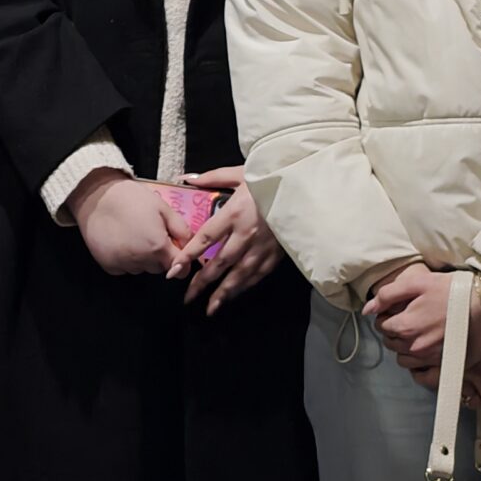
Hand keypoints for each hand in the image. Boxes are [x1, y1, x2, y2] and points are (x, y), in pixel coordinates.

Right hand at [68, 168, 188, 276]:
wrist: (95, 196)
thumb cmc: (131, 198)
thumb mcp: (162, 208)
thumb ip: (181, 229)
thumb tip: (190, 245)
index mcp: (158, 247)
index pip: (179, 270)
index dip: (181, 261)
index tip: (174, 249)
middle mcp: (141, 260)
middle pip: (160, 269)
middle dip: (160, 256)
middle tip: (151, 235)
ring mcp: (122, 264)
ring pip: (142, 269)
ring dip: (143, 258)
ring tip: (134, 237)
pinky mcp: (108, 265)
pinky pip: (124, 268)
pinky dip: (126, 259)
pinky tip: (121, 242)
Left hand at [165, 168, 284, 313]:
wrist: (307, 186)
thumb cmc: (271, 177)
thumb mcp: (240, 173)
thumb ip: (212, 178)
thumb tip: (186, 179)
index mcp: (234, 213)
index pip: (205, 239)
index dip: (188, 256)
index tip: (174, 271)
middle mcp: (247, 233)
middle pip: (220, 263)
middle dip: (202, 283)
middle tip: (187, 298)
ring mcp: (264, 246)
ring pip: (240, 274)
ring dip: (224, 292)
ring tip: (210, 307)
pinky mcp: (279, 252)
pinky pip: (260, 273)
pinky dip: (246, 286)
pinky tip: (235, 294)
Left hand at [365, 265, 480, 374]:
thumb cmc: (455, 290)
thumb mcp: (417, 283)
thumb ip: (387, 296)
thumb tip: (367, 309)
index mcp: (404, 327)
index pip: (381, 326)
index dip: (386, 316)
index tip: (398, 310)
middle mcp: (415, 347)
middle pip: (391, 343)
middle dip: (394, 331)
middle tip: (409, 318)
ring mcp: (432, 359)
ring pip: (404, 358)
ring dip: (405, 346)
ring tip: (419, 332)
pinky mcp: (448, 364)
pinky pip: (423, 368)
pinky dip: (421, 359)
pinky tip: (430, 344)